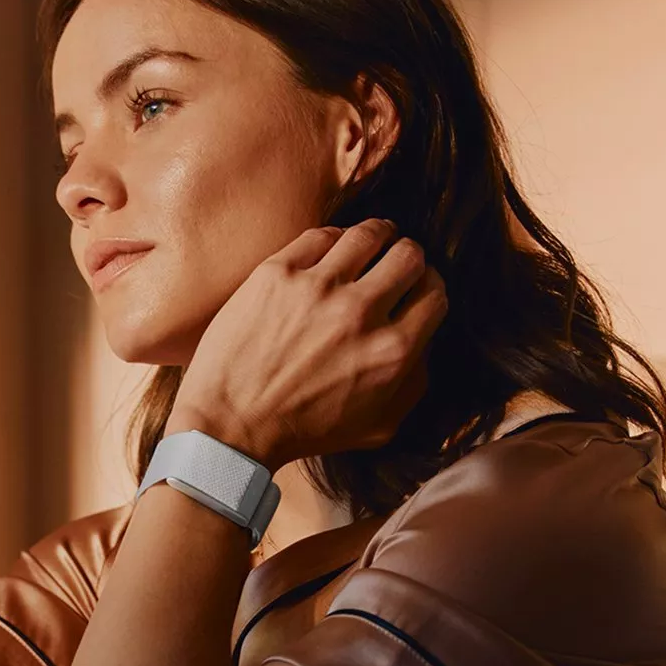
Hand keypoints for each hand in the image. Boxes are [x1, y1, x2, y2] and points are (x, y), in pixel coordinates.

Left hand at [168, 218, 445, 470]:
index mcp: (391, 352)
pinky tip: (330, 252)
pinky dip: (333, 240)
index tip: (414, 289)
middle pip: (410, 255)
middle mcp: (360, 314)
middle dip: (408, 258)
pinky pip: (322, 234)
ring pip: (370, 234)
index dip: (429, 287)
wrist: (230, 427)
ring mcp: (317, 289)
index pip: (435, 293)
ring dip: (377, 237)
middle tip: (394, 265)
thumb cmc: (302, 431)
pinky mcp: (277, 273)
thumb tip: (424, 340)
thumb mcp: (378, 426)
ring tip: (370, 245)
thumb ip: (413, 383)